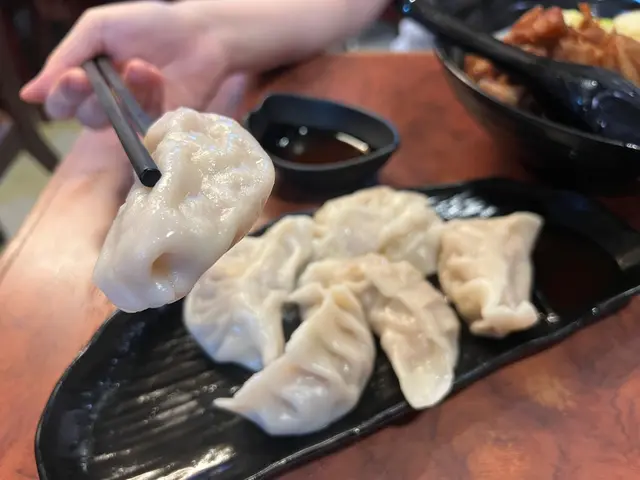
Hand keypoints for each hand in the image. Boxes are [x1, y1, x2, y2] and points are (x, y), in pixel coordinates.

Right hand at [20, 1, 229, 128]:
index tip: (74, 78)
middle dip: (92, 99)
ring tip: (143, 66)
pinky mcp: (164, 127)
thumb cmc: (151, 26)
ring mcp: (138, 118)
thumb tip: (29, 95)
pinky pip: (147, 127)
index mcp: (88, 81)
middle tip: (98, 81)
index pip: (62, 103)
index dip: (63, 95)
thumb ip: (67, 57)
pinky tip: (156, 77)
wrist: (201, 33)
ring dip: (127, 93)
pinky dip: (149, 98)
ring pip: (117, 124)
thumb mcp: (100, 29)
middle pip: (86, 118)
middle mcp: (110, 104)